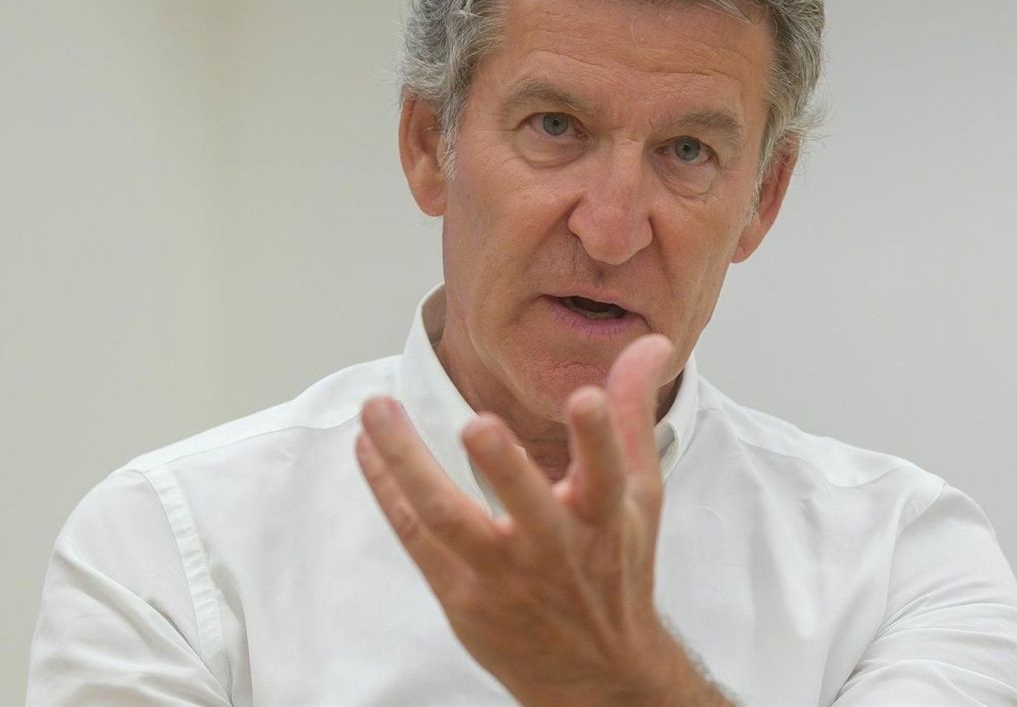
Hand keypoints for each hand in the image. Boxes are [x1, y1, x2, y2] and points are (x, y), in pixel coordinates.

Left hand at [356, 334, 729, 705]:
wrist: (596, 674)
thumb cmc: (615, 567)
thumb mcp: (639, 494)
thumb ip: (632, 414)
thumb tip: (649, 343)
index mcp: (604, 518)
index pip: (608, 473)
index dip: (598, 437)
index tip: (586, 397)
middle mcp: (554, 549)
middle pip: (524, 505)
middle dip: (504, 465)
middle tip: (478, 425)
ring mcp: (502, 575)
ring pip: (447, 519)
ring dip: (407, 463)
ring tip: (378, 410)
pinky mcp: (462, 595)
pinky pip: (416, 537)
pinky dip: (388, 490)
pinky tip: (367, 447)